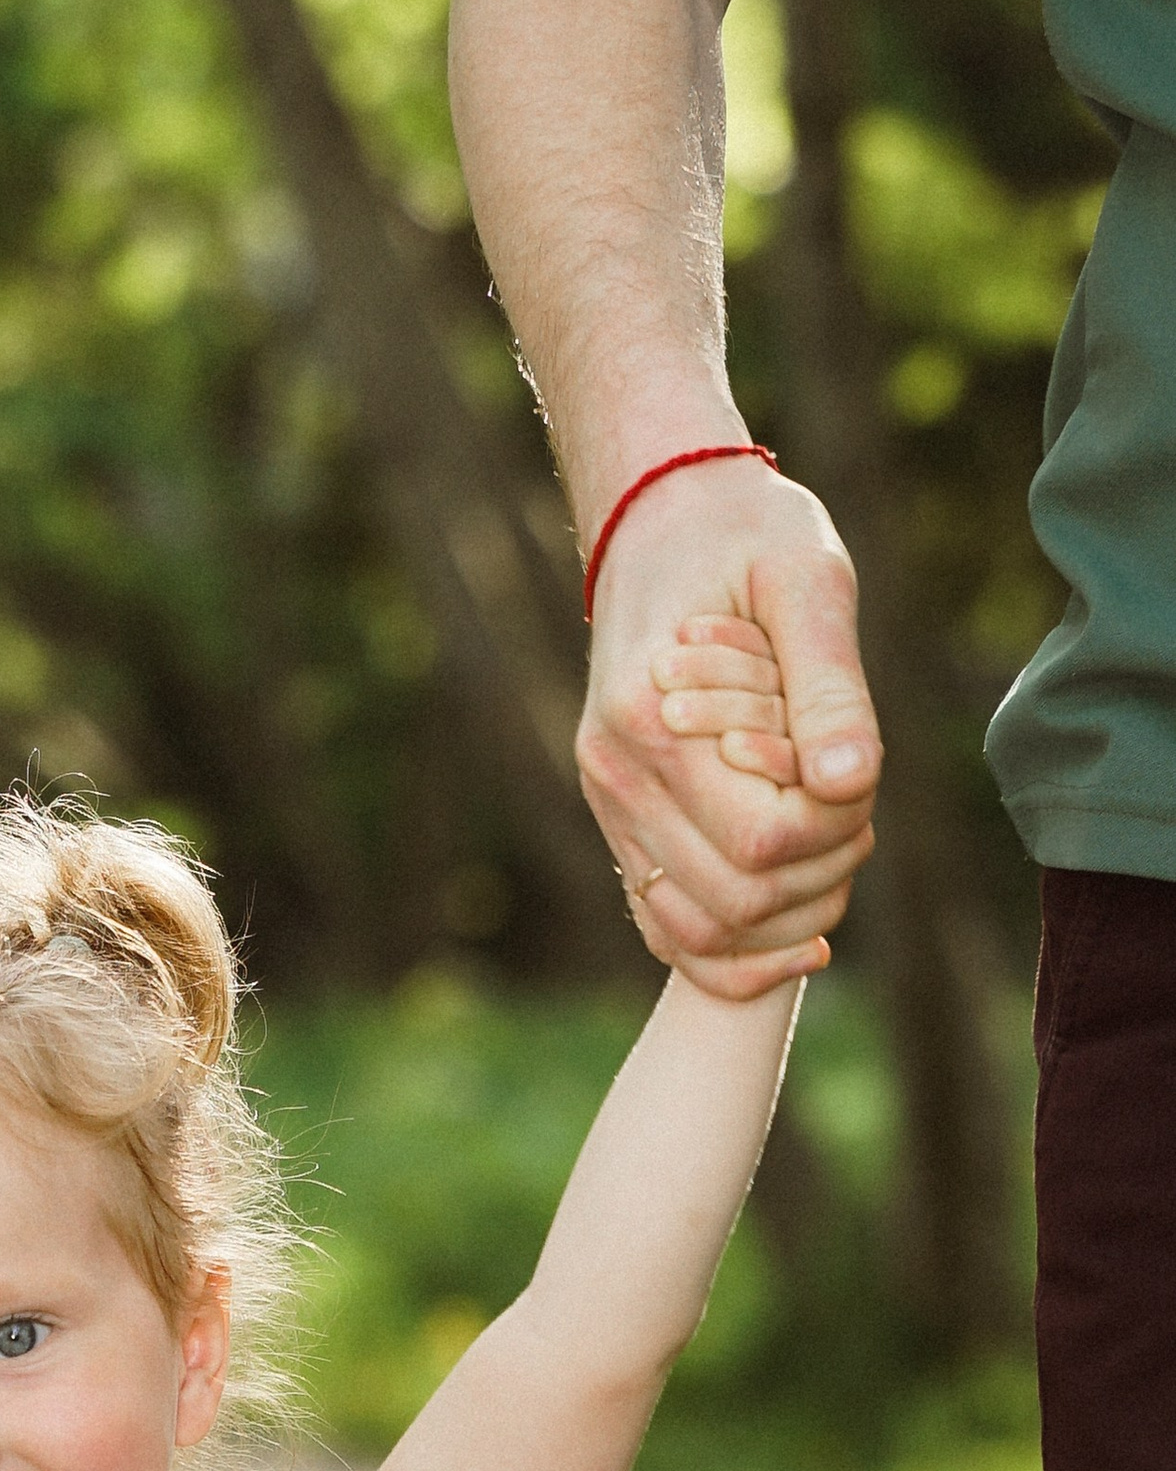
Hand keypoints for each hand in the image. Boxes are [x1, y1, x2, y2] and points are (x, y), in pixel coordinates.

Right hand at [580, 458, 880, 1000]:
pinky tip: (799, 929)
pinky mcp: (620, 823)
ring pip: (698, 932)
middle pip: (735, 899)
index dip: (836, 829)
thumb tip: (850, 783)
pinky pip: (667, 928)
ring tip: (830, 852)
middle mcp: (616, 776)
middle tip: (856, 814)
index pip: (764, 840)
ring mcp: (610, 807)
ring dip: (785, 918)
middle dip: (819, 875)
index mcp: (652, 721)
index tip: (859, 776)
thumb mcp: (808, 581)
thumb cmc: (748, 538)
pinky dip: (735, 950)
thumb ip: (830, 687)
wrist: (663, 520)